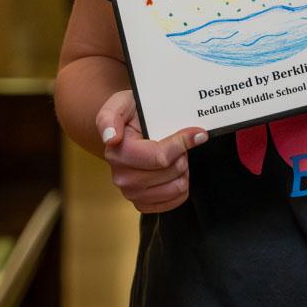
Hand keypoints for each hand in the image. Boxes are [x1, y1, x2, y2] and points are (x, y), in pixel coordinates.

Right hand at [95, 89, 207, 212]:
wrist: (127, 129)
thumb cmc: (130, 115)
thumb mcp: (120, 104)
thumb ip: (109, 117)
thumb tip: (112, 138)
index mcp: (117, 153)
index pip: (159, 157)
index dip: (182, 144)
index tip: (197, 132)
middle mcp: (122, 177)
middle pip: (171, 171)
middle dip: (182, 154)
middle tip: (177, 142)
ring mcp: (132, 192)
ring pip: (176, 187)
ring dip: (182, 169)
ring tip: (175, 155)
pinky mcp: (143, 203)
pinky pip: (174, 201)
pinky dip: (180, 185)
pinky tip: (174, 171)